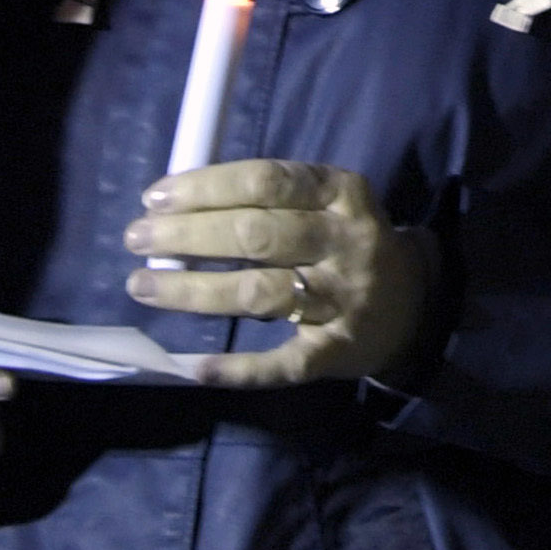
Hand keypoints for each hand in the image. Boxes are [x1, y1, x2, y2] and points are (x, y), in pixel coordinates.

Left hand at [124, 161, 433, 384]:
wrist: (413, 306)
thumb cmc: (345, 245)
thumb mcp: (326, 205)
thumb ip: (267, 199)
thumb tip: (176, 204)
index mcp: (345, 196)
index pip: (269, 181)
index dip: (207, 187)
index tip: (155, 198)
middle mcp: (348, 243)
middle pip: (259, 234)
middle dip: (189, 235)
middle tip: (137, 239)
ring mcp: (344, 299)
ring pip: (260, 293)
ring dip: (195, 291)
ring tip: (142, 286)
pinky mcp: (336, 349)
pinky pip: (282, 361)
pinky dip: (239, 368)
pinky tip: (196, 367)